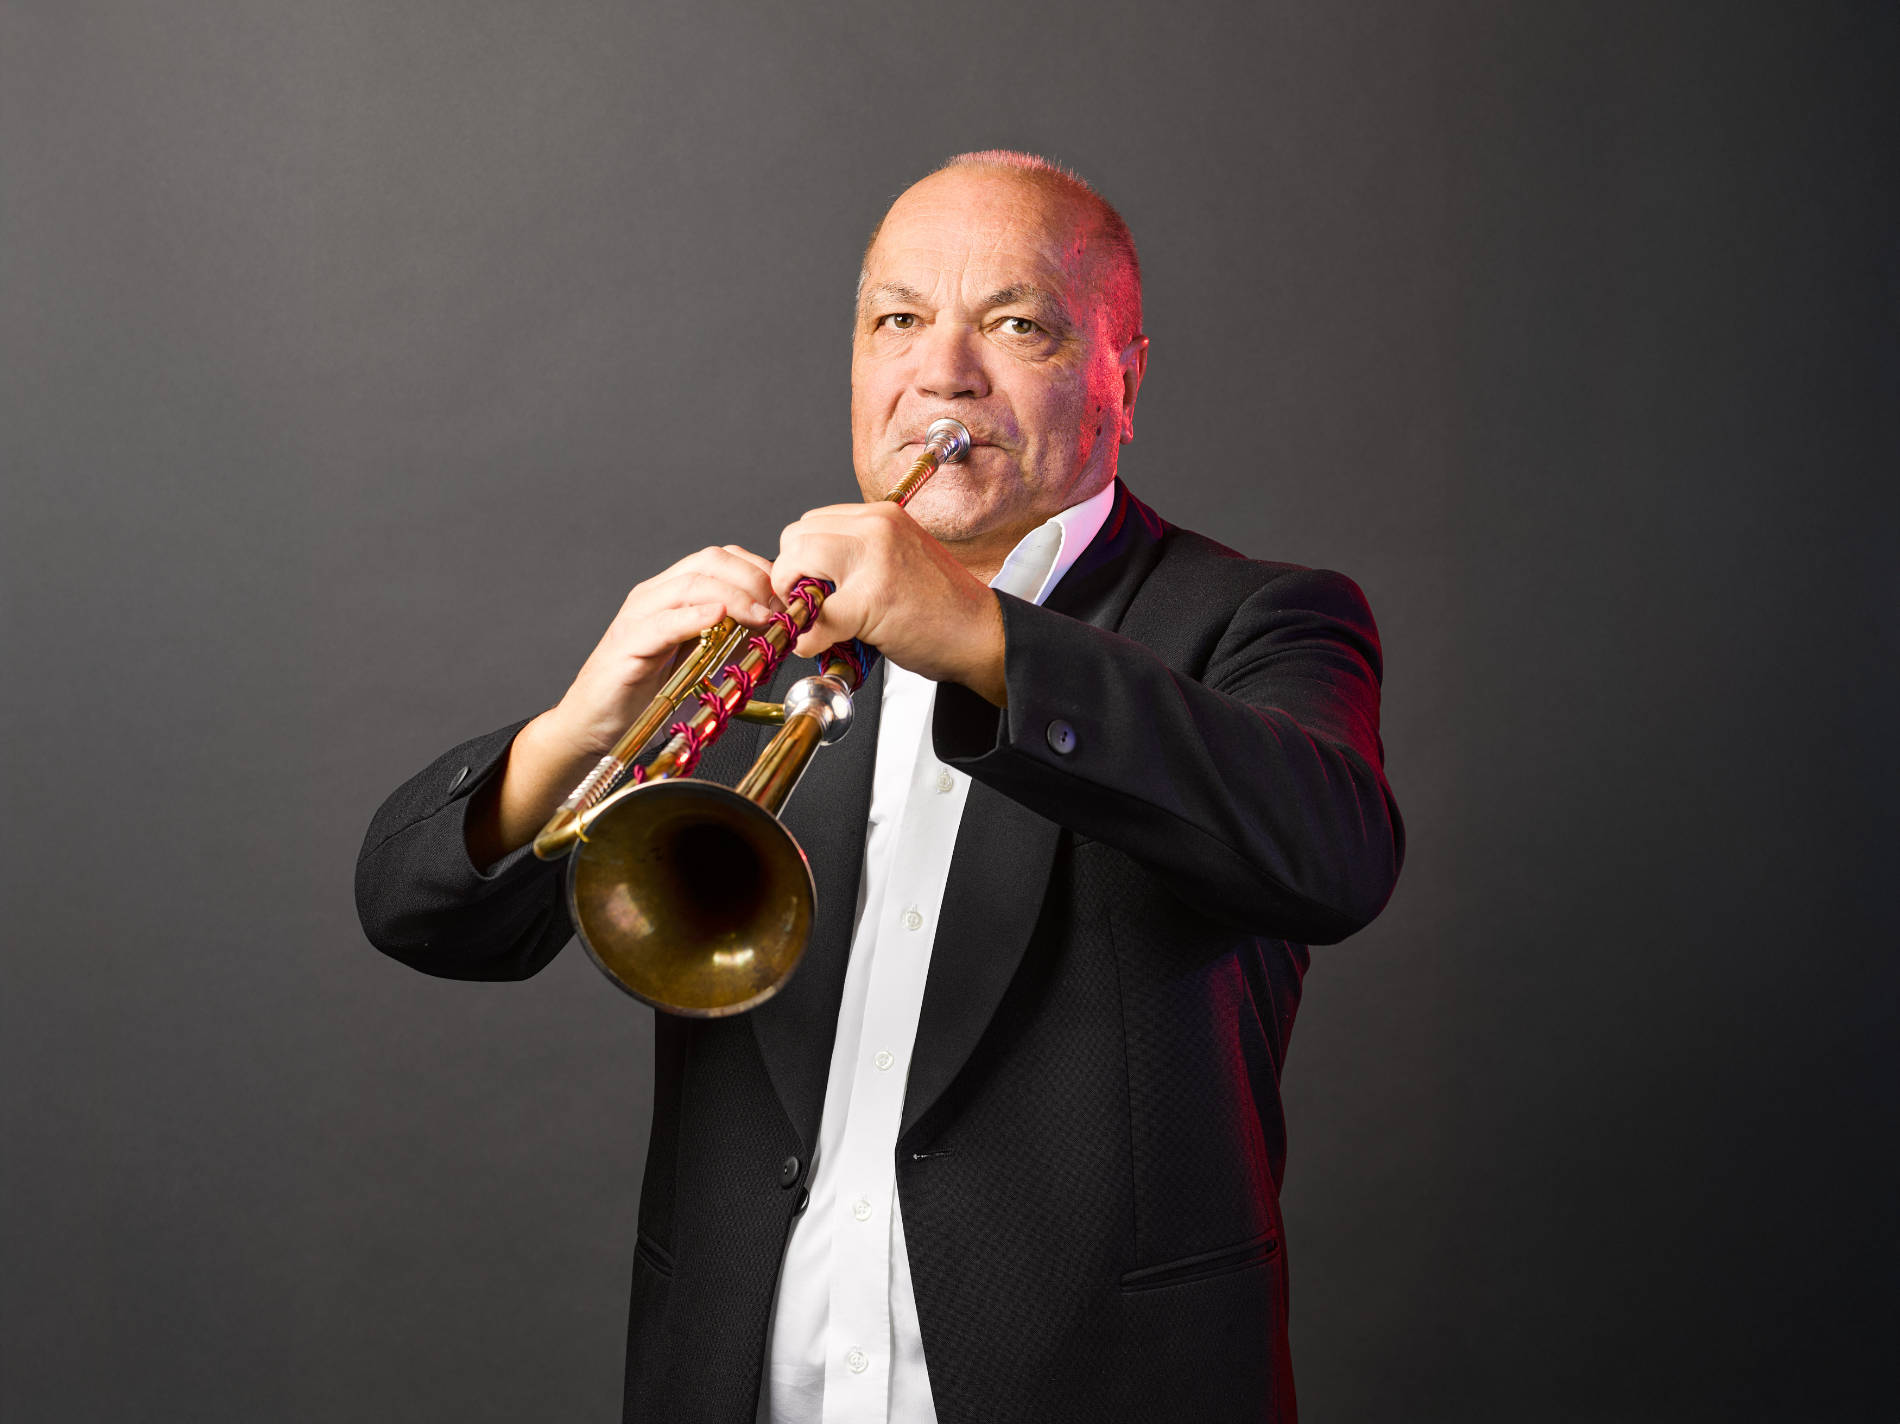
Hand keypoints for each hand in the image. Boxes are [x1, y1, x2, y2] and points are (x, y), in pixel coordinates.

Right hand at [546, 544, 781, 756]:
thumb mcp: (698, 658)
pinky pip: (663, 623)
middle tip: (779, 608)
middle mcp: (653, 596)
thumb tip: (771, 626)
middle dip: (753, 579)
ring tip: (762, 616)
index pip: (720, 558)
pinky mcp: (627, 645)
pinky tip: (718, 618)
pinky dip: (694, 616)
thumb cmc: (645, 694)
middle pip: (709, 561)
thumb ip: (727, 637)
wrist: (595, 725)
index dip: (758, 569)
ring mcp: (637, 616)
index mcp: (671, 593)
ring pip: (690, 585)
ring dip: (735, 596)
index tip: (785, 596)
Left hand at [771, 502, 1006, 704]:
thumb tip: (811, 571)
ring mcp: (873, 561)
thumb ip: (859, 553)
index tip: (807, 582)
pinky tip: (820, 644)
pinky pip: (817, 616)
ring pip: (797, 561)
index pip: (813, 521)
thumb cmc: (944, 606)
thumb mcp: (899, 557)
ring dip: (794, 596)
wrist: (983, 634)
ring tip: (814, 618)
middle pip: (797, 535)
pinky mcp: (872, 600)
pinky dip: (809, 637)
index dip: (801, 556)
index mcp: (882, 516)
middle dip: (790, 572)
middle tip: (804, 602)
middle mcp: (876, 528)